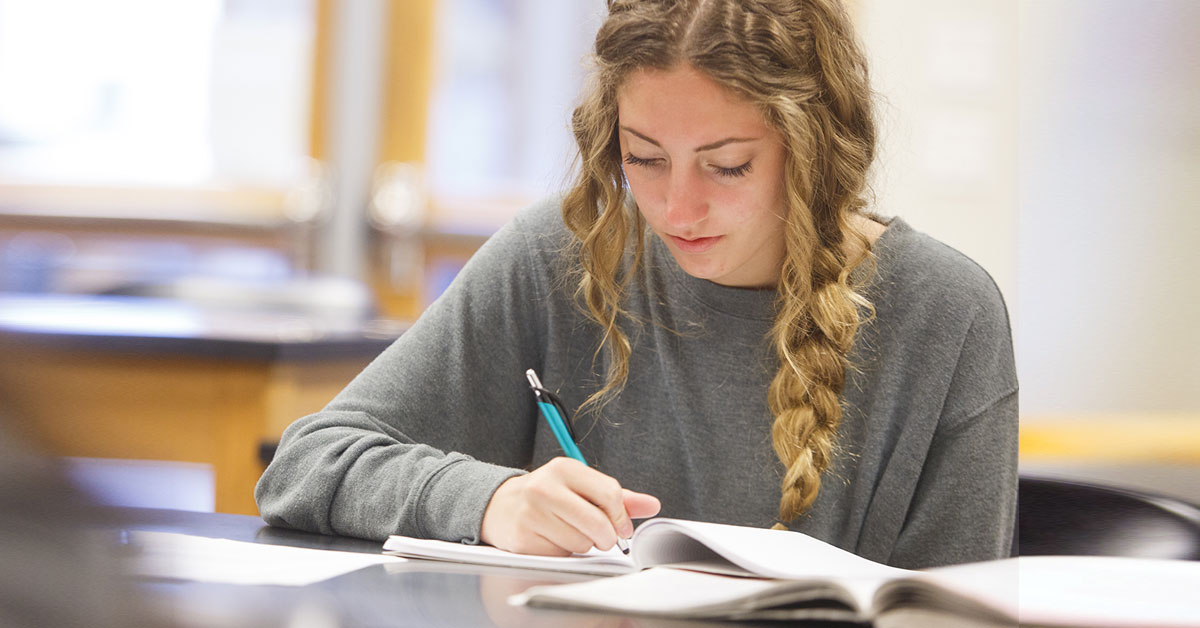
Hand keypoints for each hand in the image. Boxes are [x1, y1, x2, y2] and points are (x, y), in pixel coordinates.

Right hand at [480, 457, 660, 555]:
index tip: (621, 527)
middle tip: (601, 536)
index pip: (609, 493)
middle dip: (606, 536)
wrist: (499, 506)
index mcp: (564, 468)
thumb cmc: (547, 496)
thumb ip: (617, 496)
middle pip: (598, 523)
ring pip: (581, 543)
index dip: (621, 516)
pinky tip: (551, 539)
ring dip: (582, 545)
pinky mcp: (523, 538)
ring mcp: (532, 513)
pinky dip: (563, 553)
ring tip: (568, 532)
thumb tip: (652, 504)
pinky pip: (561, 555)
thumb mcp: (580, 487)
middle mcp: (546, 487)